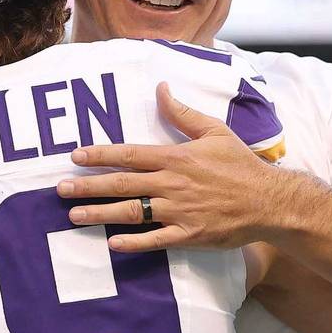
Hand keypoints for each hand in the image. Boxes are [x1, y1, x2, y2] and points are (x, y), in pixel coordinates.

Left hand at [56, 82, 286, 251]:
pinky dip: (133, 243)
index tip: (75, 157)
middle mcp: (173, 184)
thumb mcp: (215, 131)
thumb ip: (183, 113)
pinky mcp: (190, 235)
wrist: (271, 201)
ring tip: (74, 216)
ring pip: (132, 212)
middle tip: (61, 190)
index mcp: (176, 157)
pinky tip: (112, 244)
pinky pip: (156, 240)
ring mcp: (180, 211)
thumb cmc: (241, 165)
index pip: (129, 154)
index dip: (100, 155)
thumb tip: (161, 88)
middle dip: (88, 186)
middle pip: (122, 184)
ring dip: (100, 214)